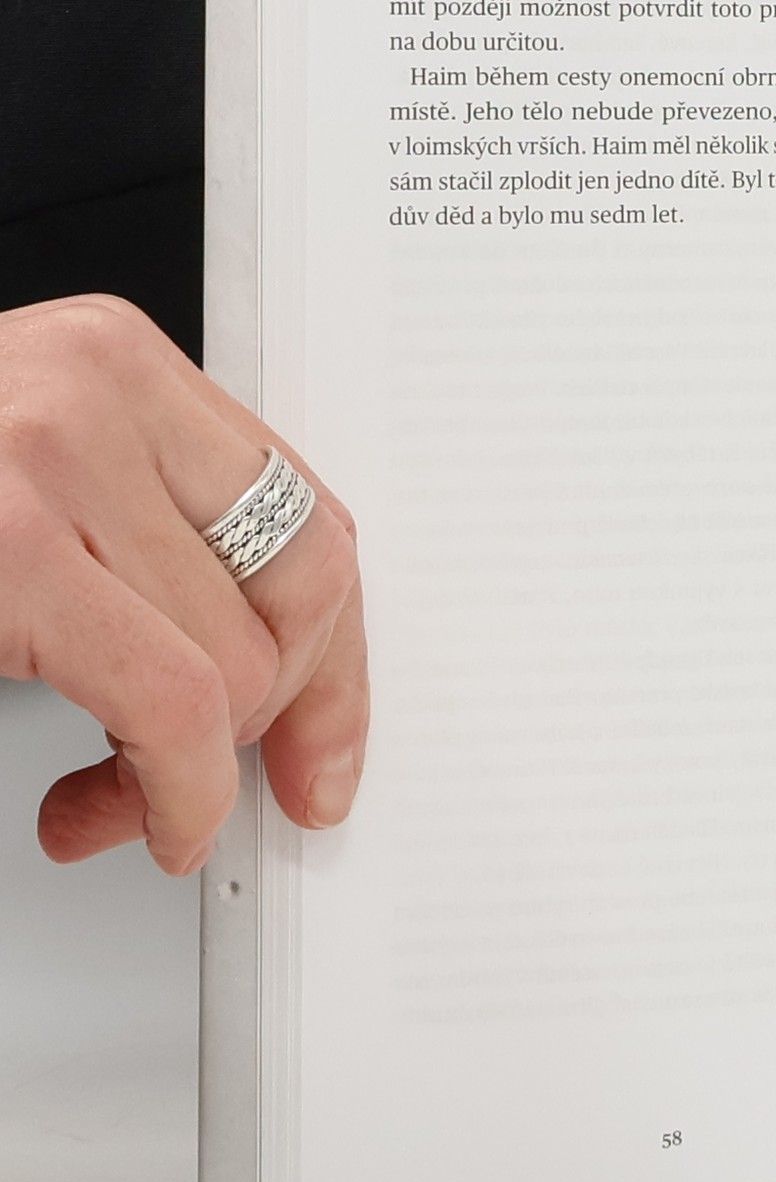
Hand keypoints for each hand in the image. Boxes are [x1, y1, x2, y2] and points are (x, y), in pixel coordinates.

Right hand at [0, 296, 367, 873]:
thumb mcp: (32, 492)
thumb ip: (144, 544)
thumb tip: (279, 677)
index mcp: (116, 365)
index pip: (307, 514)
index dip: (337, 651)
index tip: (326, 744)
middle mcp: (94, 387)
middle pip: (304, 585)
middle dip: (275, 718)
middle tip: (212, 785)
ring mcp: (46, 456)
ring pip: (243, 659)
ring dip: (195, 772)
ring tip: (112, 802)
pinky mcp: (8, 540)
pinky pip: (174, 700)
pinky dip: (173, 792)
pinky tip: (115, 816)